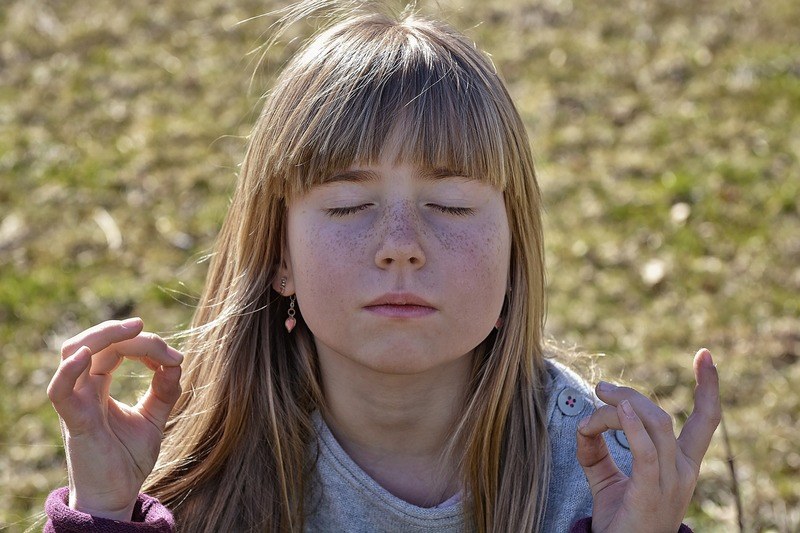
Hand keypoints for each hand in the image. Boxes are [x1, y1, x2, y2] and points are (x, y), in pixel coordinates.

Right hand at [47, 318, 182, 520]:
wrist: (117, 496)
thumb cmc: (128, 458)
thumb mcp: (154, 417)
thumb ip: (164, 389)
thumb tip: (177, 361)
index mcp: (100, 386)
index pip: (114, 349)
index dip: (143, 344)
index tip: (174, 357)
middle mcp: (84, 390)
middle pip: (92, 343)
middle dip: (120, 331)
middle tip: (145, 327)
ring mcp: (77, 404)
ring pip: (73, 353)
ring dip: (101, 336)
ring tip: (130, 329)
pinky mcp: (75, 422)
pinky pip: (60, 391)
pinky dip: (68, 371)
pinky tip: (86, 356)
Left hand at [575, 348, 720, 531]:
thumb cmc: (619, 518)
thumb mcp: (606, 476)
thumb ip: (595, 447)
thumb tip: (582, 422)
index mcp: (681, 464)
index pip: (705, 420)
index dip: (708, 386)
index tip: (704, 355)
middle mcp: (682, 471)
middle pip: (663, 416)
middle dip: (633, 394)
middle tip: (602, 387)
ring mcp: (670, 482)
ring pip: (653, 424)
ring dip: (622, 405)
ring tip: (600, 396)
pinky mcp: (651, 491)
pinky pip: (647, 451)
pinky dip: (633, 426)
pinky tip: (618, 410)